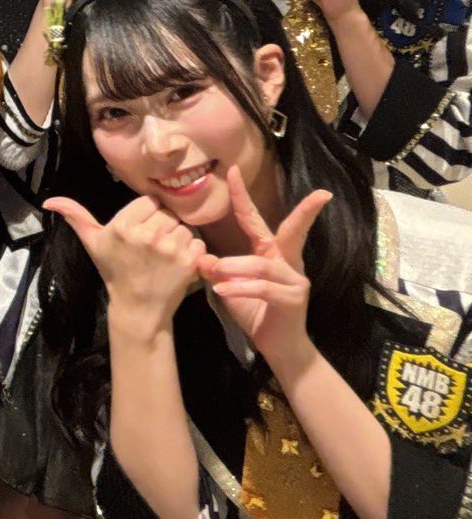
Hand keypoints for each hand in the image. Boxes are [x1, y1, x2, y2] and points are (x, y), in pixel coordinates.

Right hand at [45, 193, 202, 335]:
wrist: (137, 308)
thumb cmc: (114, 271)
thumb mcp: (92, 243)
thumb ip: (75, 216)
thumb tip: (47, 201)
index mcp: (123, 225)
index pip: (150, 201)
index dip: (148, 215)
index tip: (141, 231)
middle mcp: (146, 234)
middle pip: (168, 212)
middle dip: (163, 225)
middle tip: (153, 246)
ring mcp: (169, 248)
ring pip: (184, 226)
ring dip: (178, 238)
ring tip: (164, 255)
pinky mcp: (188, 261)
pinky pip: (198, 242)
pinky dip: (192, 252)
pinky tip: (177, 263)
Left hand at [197, 167, 330, 367]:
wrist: (278, 347)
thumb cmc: (255, 312)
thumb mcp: (230, 287)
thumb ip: (217, 270)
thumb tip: (199, 256)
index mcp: (270, 253)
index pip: (254, 220)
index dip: (242, 196)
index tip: (233, 171)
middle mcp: (287, 262)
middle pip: (293, 231)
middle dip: (306, 213)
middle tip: (320, 194)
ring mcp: (294, 280)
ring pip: (263, 265)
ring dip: (236, 267)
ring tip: (216, 271)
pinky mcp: (293, 300)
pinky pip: (263, 288)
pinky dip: (240, 288)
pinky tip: (223, 290)